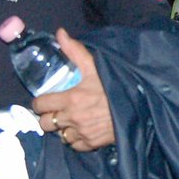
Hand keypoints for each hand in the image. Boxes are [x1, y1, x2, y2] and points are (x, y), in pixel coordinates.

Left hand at [33, 29, 114, 150]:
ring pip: (59, 135)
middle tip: (56, 110)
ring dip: (62, 128)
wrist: (138, 106)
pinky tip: (80, 129)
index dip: (40, 102)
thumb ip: (74, 50)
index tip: (45, 99)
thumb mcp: (95, 65)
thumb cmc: (115, 85)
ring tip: (69, 120)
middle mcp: (72, 118)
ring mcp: (81, 132)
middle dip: (48, 116)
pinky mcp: (91, 143)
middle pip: (45, 124)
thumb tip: (60, 33)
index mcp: (70, 98)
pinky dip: (75, 138)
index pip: (40, 105)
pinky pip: (74, 145)